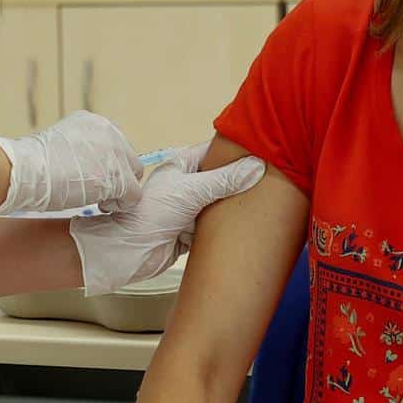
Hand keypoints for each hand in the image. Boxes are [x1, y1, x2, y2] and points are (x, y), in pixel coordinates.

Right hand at [0, 111, 142, 214]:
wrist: (26, 172)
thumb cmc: (33, 165)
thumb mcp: (60, 145)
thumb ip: (80, 150)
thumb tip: (90, 167)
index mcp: (94, 122)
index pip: (116, 146)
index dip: (107, 166)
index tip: (92, 178)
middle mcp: (110, 132)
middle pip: (129, 160)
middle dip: (117, 179)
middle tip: (98, 193)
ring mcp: (116, 154)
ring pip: (133, 178)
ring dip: (119, 193)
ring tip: (98, 201)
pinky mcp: (119, 177)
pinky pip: (134, 195)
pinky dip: (120, 205)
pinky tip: (101, 206)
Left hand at [69, 141, 266, 294]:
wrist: (129, 252)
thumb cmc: (151, 214)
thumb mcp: (191, 191)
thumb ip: (224, 180)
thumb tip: (256, 166)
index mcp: (182, 167)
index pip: (214, 152)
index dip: (237, 151)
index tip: (264, 151)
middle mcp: (186, 186)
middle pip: (221, 179)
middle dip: (242, 180)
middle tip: (273, 179)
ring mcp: (189, 210)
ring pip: (221, 204)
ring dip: (236, 206)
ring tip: (268, 202)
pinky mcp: (191, 233)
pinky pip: (215, 227)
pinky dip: (228, 228)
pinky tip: (249, 227)